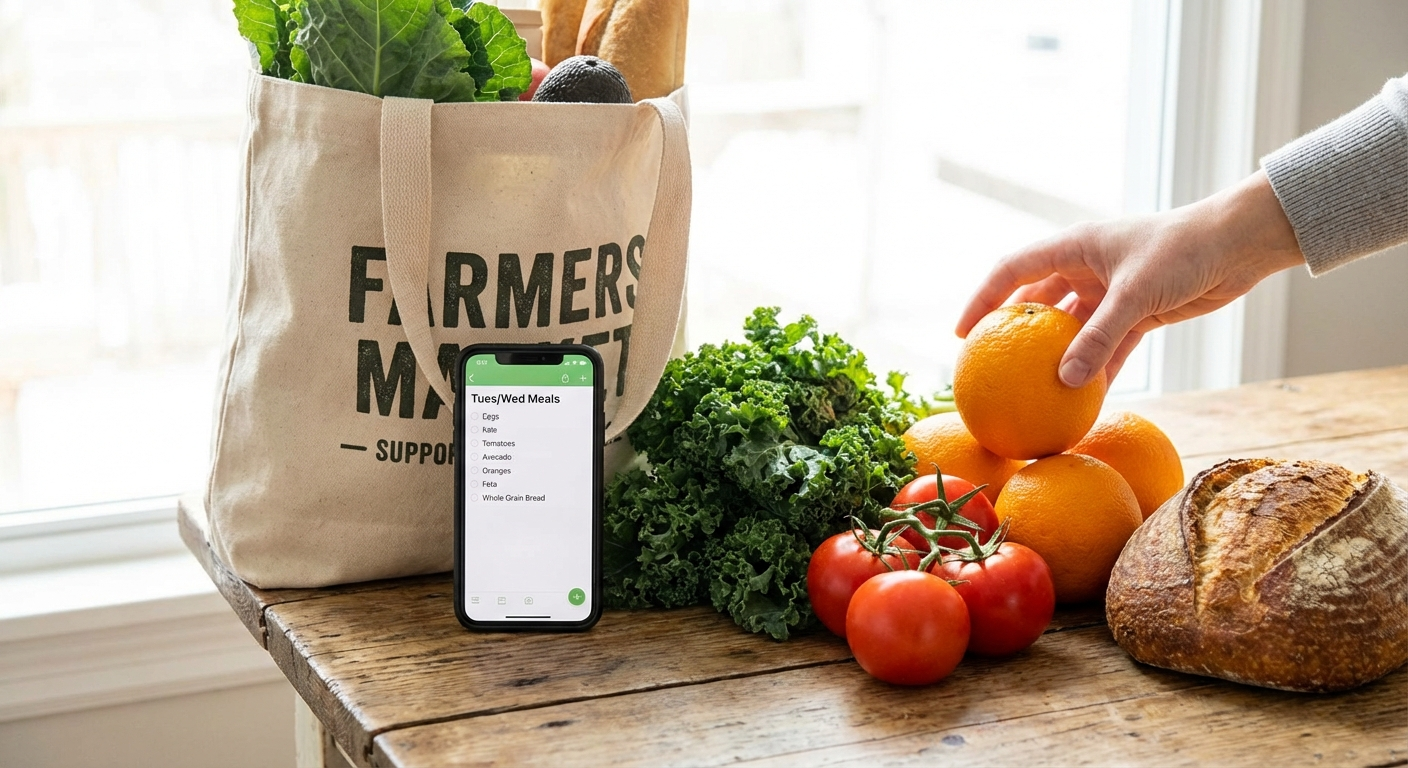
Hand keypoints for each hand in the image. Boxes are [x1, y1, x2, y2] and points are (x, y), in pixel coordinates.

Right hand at [955, 171, 1305, 386]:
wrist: (1240, 243)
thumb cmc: (1184, 250)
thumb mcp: (1135, 294)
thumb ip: (1099, 338)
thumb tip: (1065, 382)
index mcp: (1075, 246)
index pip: (1012, 270)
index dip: (982, 300)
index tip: (961, 334)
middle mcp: (1086, 267)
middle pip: (1037, 303)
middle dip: (1013, 334)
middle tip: (990, 368)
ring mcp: (1111, 291)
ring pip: (1073, 331)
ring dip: (1057, 359)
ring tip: (1033, 393)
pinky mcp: (1138, 312)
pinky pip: (1107, 346)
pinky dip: (1097, 370)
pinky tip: (1085, 401)